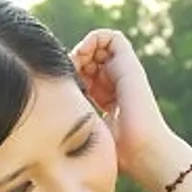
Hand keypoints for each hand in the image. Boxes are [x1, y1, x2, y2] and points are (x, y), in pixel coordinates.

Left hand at [70, 30, 178, 191]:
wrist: (142, 150)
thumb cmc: (118, 152)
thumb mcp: (89, 133)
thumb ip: (77, 124)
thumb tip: (50, 127)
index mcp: (107, 100)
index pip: (86, 77)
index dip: (71, 75)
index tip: (62, 86)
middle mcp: (116, 84)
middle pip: (91, 59)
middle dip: (75, 61)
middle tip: (66, 74)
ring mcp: (123, 74)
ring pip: (100, 47)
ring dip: (83, 49)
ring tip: (74, 63)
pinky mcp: (129, 65)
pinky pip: (113, 38)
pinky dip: (96, 39)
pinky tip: (83, 55)